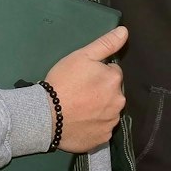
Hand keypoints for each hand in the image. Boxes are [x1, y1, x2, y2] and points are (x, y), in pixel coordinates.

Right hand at [45, 26, 128, 152]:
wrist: (45, 115)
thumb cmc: (63, 82)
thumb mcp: (82, 56)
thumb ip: (105, 44)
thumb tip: (125, 31)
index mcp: (115, 80)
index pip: (112, 72)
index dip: (98, 73)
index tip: (83, 77)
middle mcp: (119, 102)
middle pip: (112, 93)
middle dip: (101, 91)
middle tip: (80, 93)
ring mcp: (111, 122)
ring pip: (108, 111)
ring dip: (98, 109)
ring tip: (78, 109)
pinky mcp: (102, 139)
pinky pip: (101, 130)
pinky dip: (93, 126)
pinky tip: (80, 123)